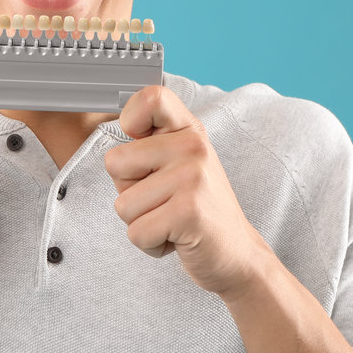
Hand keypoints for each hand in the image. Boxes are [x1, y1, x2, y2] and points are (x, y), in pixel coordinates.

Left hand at [104, 85, 270, 298]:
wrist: (237, 254)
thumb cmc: (198, 209)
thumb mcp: (182, 164)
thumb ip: (151, 143)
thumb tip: (114, 136)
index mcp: (188, 130)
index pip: (150, 97)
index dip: (130, 118)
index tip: (141, 143)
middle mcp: (192, 147)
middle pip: (115, 162)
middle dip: (129, 191)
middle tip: (164, 201)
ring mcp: (192, 178)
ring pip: (123, 204)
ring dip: (140, 222)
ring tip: (171, 221)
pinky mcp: (188, 213)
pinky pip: (136, 232)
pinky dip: (150, 244)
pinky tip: (176, 238)